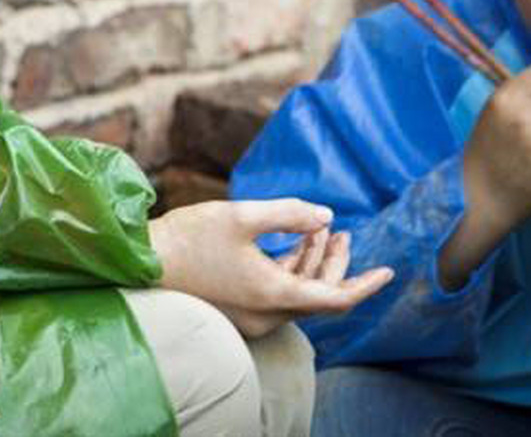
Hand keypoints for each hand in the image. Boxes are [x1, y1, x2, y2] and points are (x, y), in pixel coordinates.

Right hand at [149, 199, 392, 338]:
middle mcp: (266, 314)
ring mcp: (252, 316)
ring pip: (298, 294)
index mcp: (273, 295)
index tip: (388, 271)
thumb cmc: (189, 237)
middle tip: (343, 232)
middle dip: (335, 263)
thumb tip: (327, 216)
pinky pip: (278, 294)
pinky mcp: (239, 310)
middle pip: (317, 294)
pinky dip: (290, 270)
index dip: (365, 284)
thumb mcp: (242, 215)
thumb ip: (289, 214)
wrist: (142, 262)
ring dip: (312, 263)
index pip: (336, 298)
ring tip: (322, 230)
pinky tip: (293, 242)